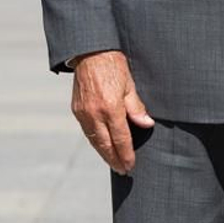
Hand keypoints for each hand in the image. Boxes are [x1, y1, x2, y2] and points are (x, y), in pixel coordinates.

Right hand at [70, 51, 154, 175]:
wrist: (90, 52)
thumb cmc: (114, 65)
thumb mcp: (130, 84)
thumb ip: (136, 107)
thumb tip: (146, 124)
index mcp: (110, 107)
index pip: (120, 138)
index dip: (126, 154)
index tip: (131, 165)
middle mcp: (94, 113)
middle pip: (105, 145)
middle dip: (115, 160)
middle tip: (123, 171)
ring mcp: (83, 113)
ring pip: (94, 141)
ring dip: (104, 154)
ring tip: (114, 163)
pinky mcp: (77, 110)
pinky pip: (87, 132)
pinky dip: (96, 142)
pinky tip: (102, 147)